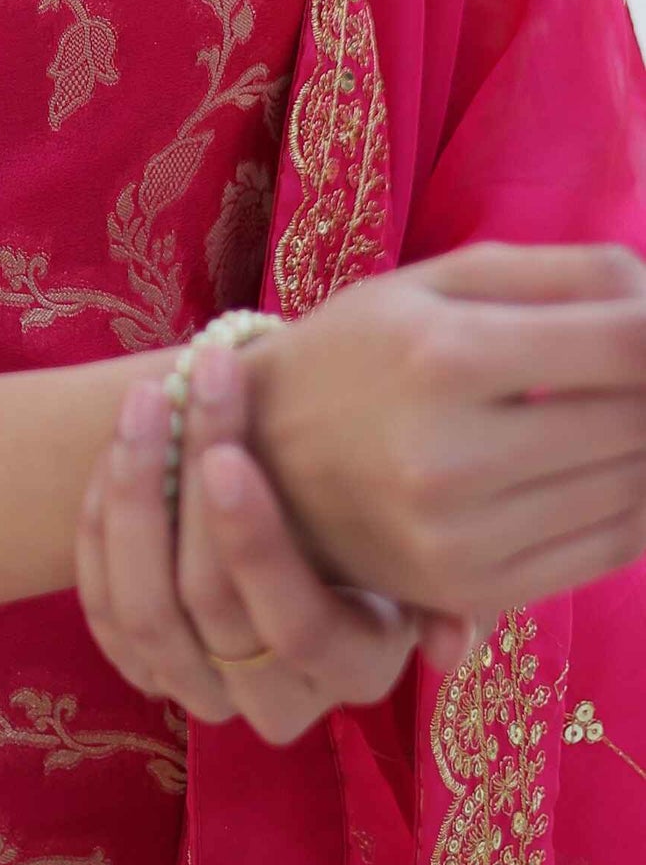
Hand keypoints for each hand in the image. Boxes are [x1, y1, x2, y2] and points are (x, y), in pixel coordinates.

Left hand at [75, 347, 451, 746]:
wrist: (301, 514)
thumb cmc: (369, 510)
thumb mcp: (421, 536)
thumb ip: (452, 578)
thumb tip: (452, 642)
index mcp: (356, 668)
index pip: (296, 625)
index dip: (253, 543)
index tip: (226, 454)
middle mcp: (276, 700)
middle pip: (209, 603)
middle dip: (187, 484)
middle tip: (187, 387)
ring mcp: (200, 690)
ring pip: (145, 610)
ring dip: (135, 494)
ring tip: (144, 401)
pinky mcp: (141, 668)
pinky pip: (103, 607)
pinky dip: (101, 524)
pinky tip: (117, 446)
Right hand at [247, 242, 645, 614]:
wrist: (257, 454)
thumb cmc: (360, 349)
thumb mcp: (438, 281)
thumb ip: (563, 274)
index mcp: (442, 354)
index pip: (629, 342)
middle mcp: (450, 455)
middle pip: (641, 417)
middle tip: (635, 368)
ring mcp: (461, 535)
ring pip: (636, 487)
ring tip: (618, 410)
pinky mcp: (471, 589)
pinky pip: (610, 548)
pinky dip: (639, 504)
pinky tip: (612, 467)